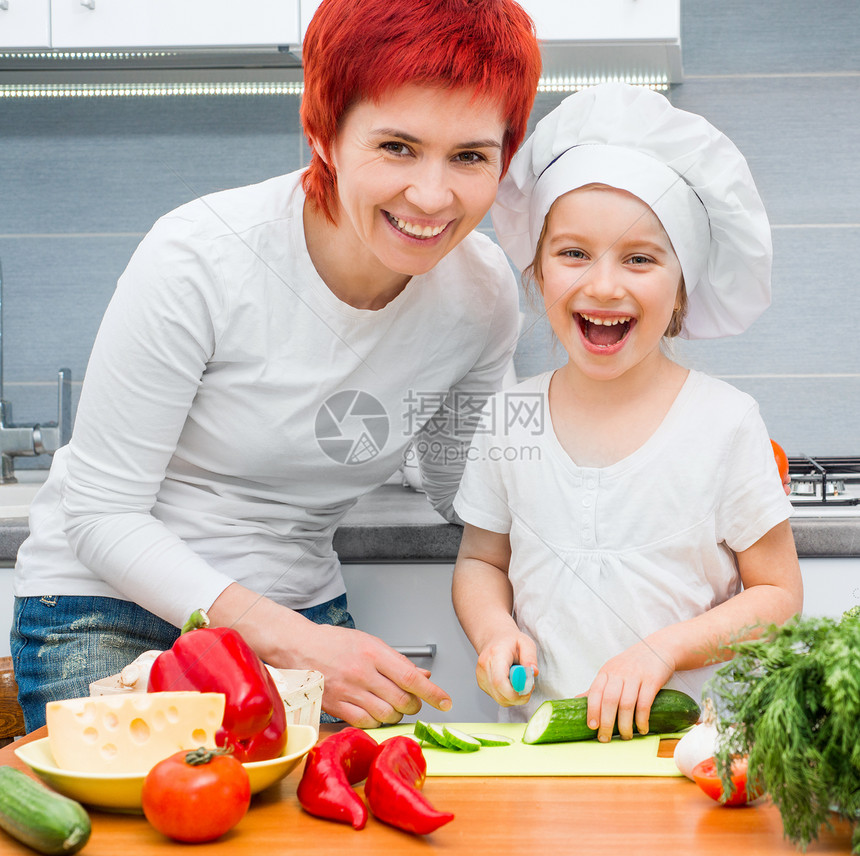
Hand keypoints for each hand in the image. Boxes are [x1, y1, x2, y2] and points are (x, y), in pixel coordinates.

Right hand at [206, 583, 451, 728]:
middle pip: (402, 701)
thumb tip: (423, 675)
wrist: (296, 647)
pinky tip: (374, 712)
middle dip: (413, 705)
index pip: (411, 676)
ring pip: (387, 715)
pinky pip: (366, 722)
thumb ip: (396, 661)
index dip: (433, 693)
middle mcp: (362, 673)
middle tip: (411, 701)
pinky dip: (376, 721)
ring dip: (395, 714)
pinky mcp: (335, 706)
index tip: (446, 701)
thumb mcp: (369, 643)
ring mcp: (348, 691)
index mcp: (373, 652)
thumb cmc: (333, 642)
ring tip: (391, 704)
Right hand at [475, 631, 538, 706]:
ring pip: (500, 699)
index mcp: (495, 655)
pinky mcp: (482, 684)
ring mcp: (481, 677)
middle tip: (529, 687)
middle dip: (519, 697)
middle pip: (500, 694)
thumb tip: (533, 672)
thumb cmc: (510, 641)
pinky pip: (498, 698)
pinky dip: (509, 696)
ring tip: (521, 682)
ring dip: (515, 697)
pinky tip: (512, 684)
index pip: (499, 681)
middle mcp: (484, 667)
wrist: (493, 638)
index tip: (527, 690)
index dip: (515, 692)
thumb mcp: (526, 643)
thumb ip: (530, 657)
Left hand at [585, 641, 674, 741]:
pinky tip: (642, 729)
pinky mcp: (652, 680)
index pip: (595, 691)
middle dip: (606, 722)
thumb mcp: (612, 671)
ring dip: (625, 724)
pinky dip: (642, 719)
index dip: (592, 710)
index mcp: (607, 671)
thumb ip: (598, 687)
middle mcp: (619, 672)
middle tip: (606, 739)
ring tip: (626, 736)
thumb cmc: (633, 664)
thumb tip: (577, 700)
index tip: (592, 727)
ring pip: (626, 704)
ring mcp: (636, 676)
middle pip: (609, 700)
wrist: (659, 648)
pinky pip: (645, 703)